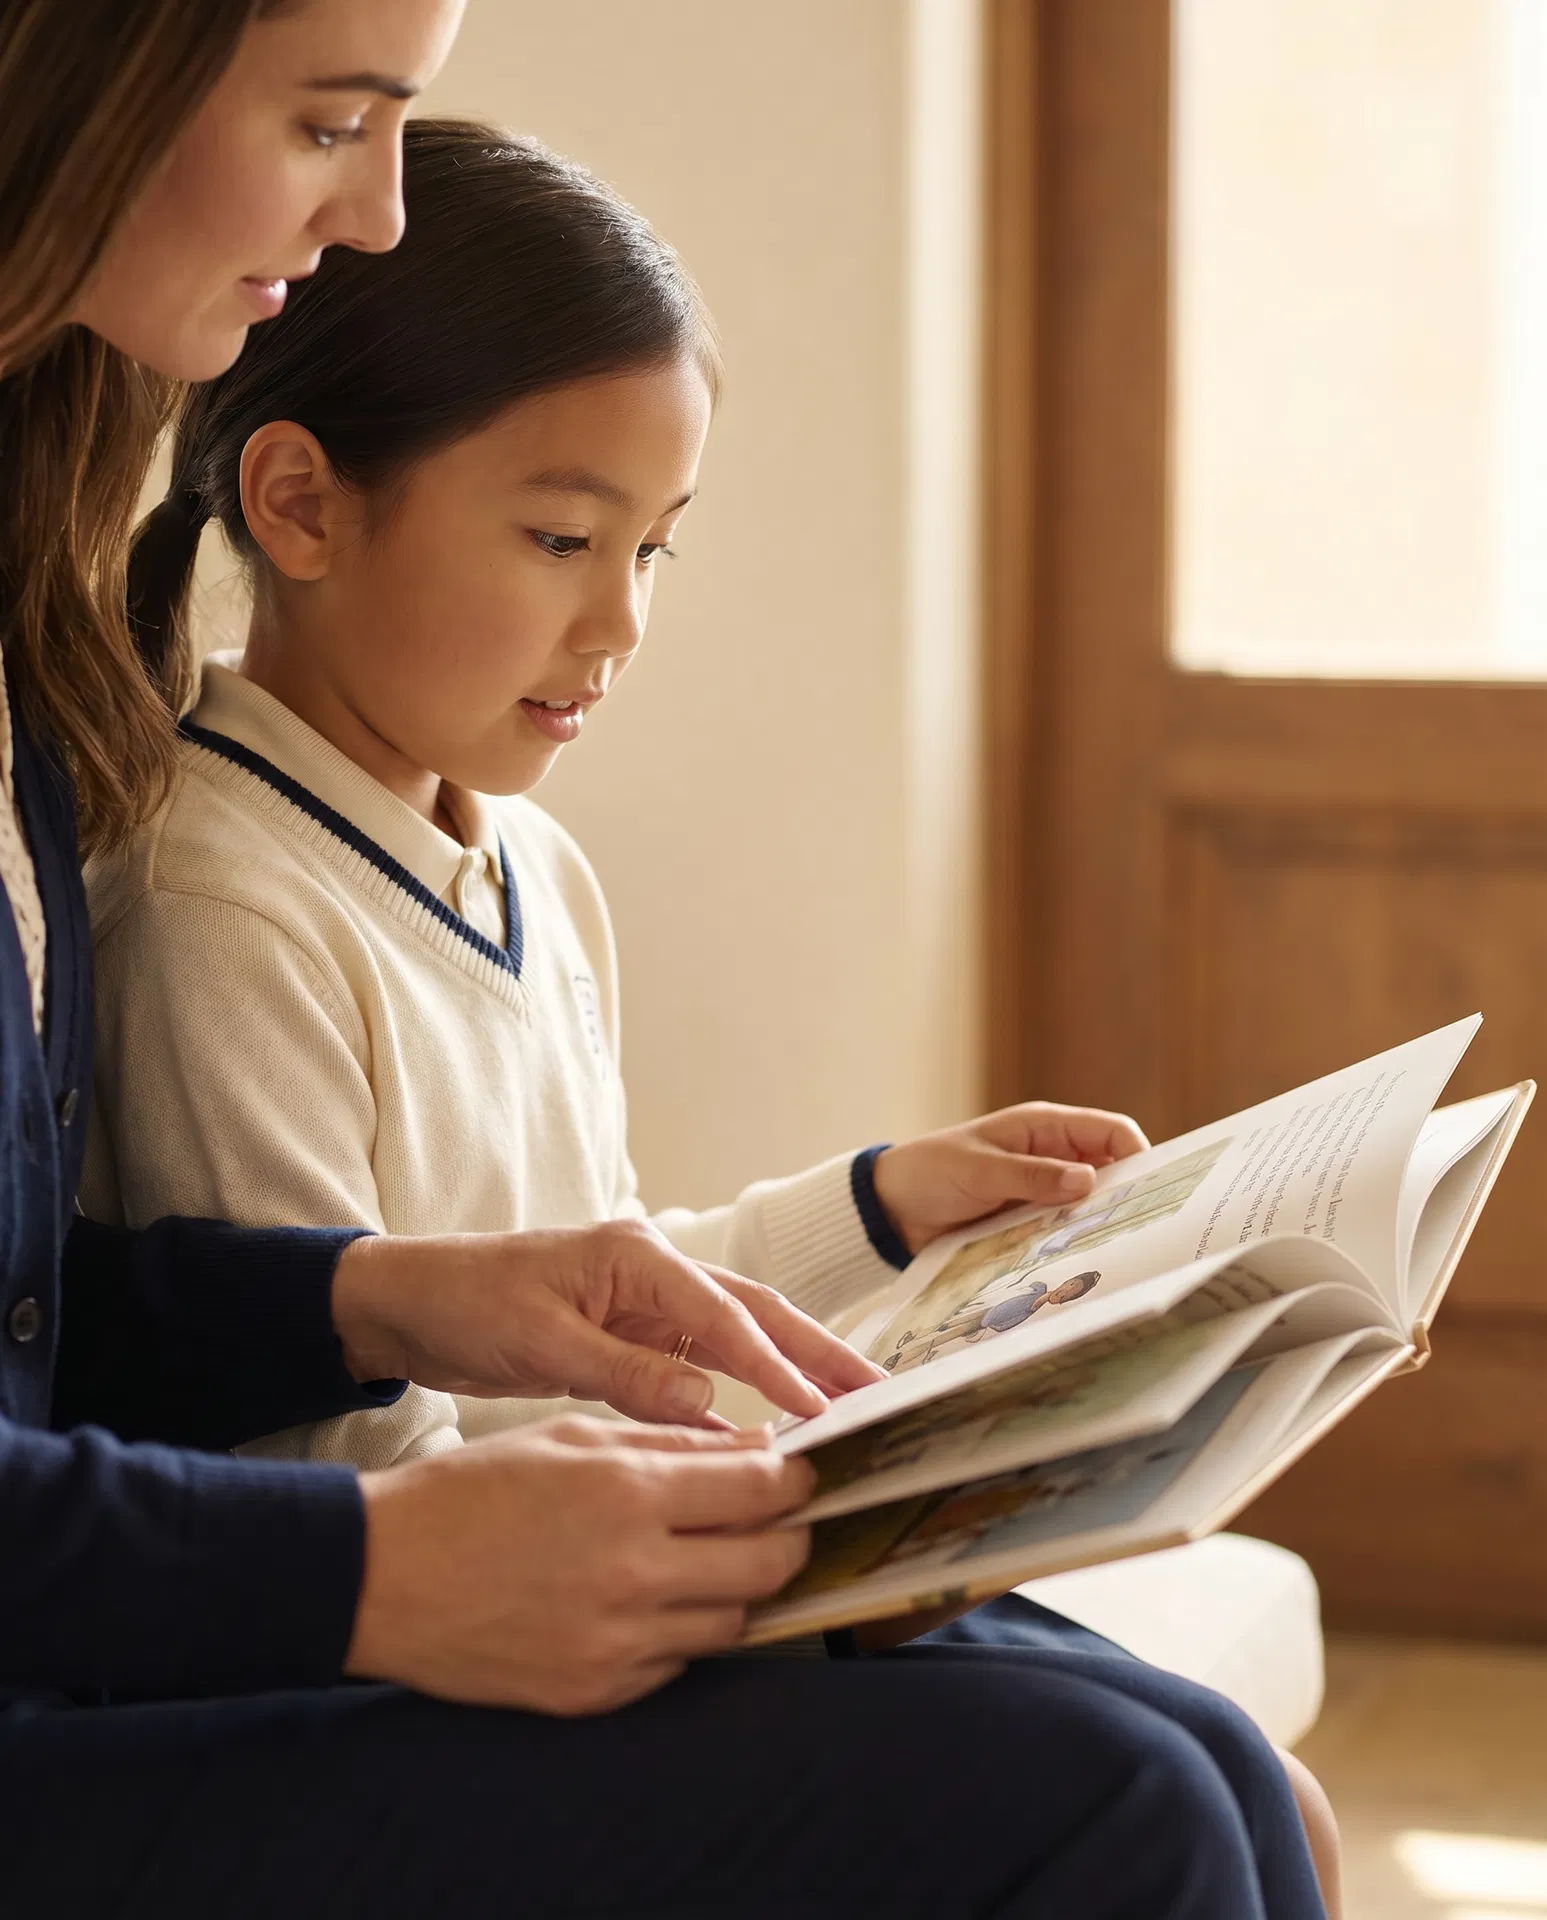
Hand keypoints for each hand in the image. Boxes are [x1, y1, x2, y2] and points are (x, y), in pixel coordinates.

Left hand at [331, 1217, 885, 1427]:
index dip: (778, 1366)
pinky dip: (741, 1393)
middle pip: (756, 1312)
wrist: (410, 1301)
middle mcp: (655, 1271)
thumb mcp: (540, 1341)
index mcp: (638, 1258)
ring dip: (792, 1369)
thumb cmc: (466, 1304)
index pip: (726, 1317)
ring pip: (739, 1336)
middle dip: (818, 1352)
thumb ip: (623, 1371)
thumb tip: (706, 1405)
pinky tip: (769, 1433)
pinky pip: (702, 1365)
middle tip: (880, 1395)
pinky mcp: (633, 1334)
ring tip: (849, 1410)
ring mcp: (647, 1302)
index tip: (822, 1411)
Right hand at [345, 1416, 813, 1711]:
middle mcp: (635, 1573)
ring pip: (732, 1621)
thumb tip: (755, 1446)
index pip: (763, 1491)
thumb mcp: (573, 1437)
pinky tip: (655, 1601)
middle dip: (788, 1537)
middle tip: (780, 1520)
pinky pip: (677, 1664)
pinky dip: (681, 1631)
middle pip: (768, 1563)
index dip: (796, 1480)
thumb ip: (670, 1444)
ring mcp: (617, 1643)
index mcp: (630, 1493)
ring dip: (738, 1588)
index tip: (801, 1474)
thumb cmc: (474, 1491)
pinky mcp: (596, 1692)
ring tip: (714, 1558)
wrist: (382, 1576)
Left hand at [871, 1102, 1149, 1256]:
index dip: (1137, 1154)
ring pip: (1088, 1209)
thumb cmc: (930, 1172)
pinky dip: (1073, 1246)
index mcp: (1044, 1128)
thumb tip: (1087, 1181)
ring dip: (1099, 1227)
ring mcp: (1042, 1193)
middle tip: (1146, 1230)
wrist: (890, 1210)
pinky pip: (1062, 1233)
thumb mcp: (978, 1170)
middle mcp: (1051, 1158)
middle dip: (1126, 1197)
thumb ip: (1030, 1175)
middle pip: (1108, 1174)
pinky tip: (1082, 1268)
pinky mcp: (1028, 1224)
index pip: (1109, 1132)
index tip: (1155, 1187)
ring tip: (1120, 1255)